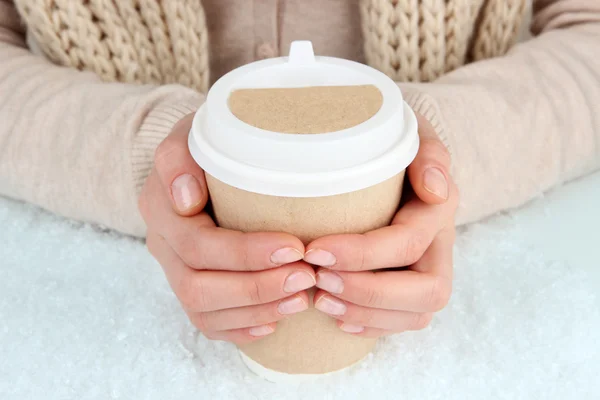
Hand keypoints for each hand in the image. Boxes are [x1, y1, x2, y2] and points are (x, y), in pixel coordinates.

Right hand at [138, 114, 314, 344]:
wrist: (198, 161)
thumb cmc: (207, 145)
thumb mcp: (192, 134)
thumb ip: (180, 158)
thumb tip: (186, 199)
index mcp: (160, 209)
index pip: (197, 245)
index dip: (244, 253)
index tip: (293, 247)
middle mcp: (163, 246)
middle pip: (198, 287)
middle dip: (255, 288)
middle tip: (305, 277)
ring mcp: (174, 271)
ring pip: (203, 311)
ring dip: (255, 310)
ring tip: (302, 299)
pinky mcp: (191, 289)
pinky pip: (208, 323)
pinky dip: (241, 328)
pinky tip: (274, 322)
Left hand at [303, 113, 457, 336]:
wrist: (391, 151)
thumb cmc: (391, 141)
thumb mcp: (411, 133)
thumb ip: (428, 152)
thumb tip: (433, 189)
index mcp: (439, 208)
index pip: (408, 242)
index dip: (363, 254)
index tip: (315, 250)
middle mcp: (442, 245)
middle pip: (427, 290)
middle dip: (369, 292)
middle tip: (318, 281)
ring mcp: (431, 270)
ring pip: (418, 313)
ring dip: (368, 314)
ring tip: (320, 301)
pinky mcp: (414, 287)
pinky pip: (405, 321)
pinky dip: (373, 326)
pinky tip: (339, 320)